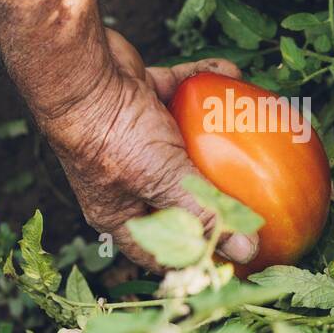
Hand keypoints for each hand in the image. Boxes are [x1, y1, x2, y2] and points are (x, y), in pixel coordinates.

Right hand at [41, 30, 259, 270]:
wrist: (79, 75)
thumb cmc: (110, 137)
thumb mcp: (162, 181)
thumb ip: (203, 213)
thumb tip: (245, 252)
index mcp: (119, 212)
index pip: (162, 248)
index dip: (196, 255)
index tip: (235, 256)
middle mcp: (126, 178)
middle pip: (179, 195)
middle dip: (213, 193)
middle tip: (254, 197)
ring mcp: (134, 137)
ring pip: (184, 141)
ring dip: (215, 133)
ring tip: (250, 134)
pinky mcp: (142, 97)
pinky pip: (179, 92)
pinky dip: (203, 84)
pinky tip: (232, 76)